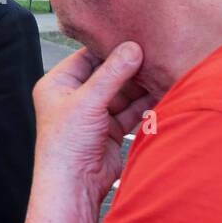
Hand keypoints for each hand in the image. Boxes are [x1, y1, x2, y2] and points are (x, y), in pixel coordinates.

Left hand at [32, 42, 157, 210]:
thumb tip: (132, 48)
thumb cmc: (65, 144)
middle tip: (156, 54)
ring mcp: (93, 114)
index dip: (110, 48)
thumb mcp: (88, 102)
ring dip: (142, 87)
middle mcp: (74, 97)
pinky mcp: (109, 130)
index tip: (135, 37)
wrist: (73, 185)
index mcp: (58, 84)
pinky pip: (131, 111)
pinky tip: (162, 94)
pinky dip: (145, 104)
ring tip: (163, 72)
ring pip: (123, 93)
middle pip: (108, 74)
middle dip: (131, 68)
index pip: (87, 57)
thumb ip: (112, 74)